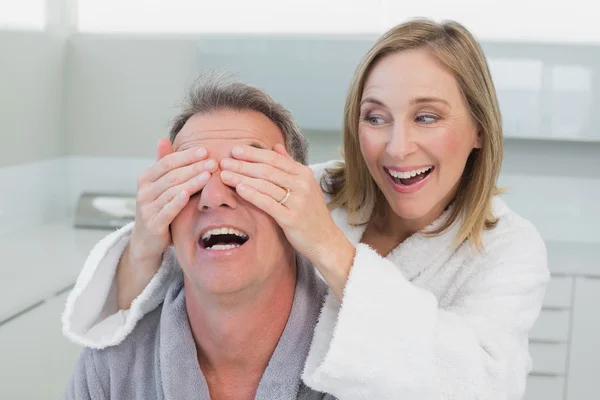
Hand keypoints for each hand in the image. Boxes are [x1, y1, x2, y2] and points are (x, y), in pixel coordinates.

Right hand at [128, 138, 217, 262]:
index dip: (186, 156)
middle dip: (194, 167)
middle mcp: (144, 191)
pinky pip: (167, 210)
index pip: (167, 162)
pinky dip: (176, 201)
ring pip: (172, 191)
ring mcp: (147, 208)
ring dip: (191, 182)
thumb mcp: (160, 186)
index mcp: (146, 178)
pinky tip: (187, 194)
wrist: (147, 241)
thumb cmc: (158, 209)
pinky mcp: (153, 224)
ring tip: (208, 175)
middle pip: (172, 175)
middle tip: (213, 162)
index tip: (205, 151)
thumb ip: (163, 165)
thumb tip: (162, 139)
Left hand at [219, 144, 355, 296]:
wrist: (325, 241)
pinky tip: (239, 189)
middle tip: (224, 161)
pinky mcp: (291, 219)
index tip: (235, 150)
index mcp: (304, 174)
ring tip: (225, 175)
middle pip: (267, 170)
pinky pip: (268, 203)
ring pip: (265, 185)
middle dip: (243, 165)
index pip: (275, 159)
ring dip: (242, 178)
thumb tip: (276, 146)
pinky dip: (252, 194)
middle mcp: (302, 185)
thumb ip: (289, 165)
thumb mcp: (305, 185)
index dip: (253, 153)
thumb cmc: (311, 213)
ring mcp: (298, 202)